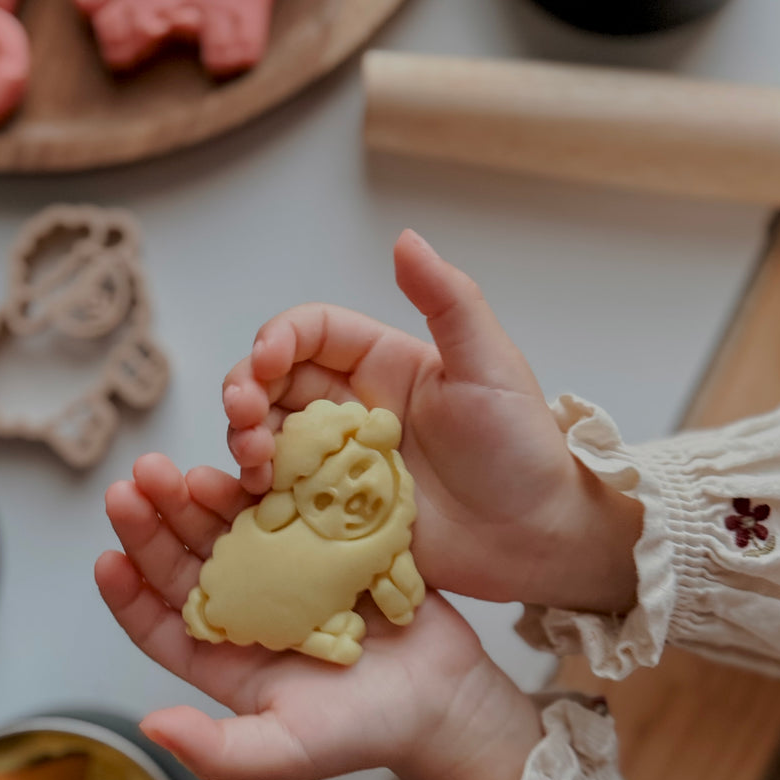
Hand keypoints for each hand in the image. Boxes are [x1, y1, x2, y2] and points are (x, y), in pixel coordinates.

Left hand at [95, 454, 542, 779]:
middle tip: (132, 485)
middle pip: (186, 562)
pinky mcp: (326, 541)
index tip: (108, 561)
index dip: (129, 594)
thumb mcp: (285, 750)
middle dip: (155, 525)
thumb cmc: (366, 732)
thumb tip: (150, 728)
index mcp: (224, 655)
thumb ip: (218, 749)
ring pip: (229, 526)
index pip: (160, 622)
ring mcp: (284, 570)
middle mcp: (246, 608)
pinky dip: (268, 485)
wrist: (448, 701)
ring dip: (201, 498)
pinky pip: (287, 505)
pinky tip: (249, 463)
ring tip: (178, 470)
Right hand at [223, 231, 640, 613]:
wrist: (535, 540)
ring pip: (267, 438)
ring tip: (253, 462)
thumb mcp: (490, 367)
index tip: (266, 362)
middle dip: (244, 392)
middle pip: (272, 384)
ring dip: (244, 440)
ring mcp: (340, 465)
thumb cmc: (521, 452)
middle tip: (243, 418)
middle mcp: (353, 410)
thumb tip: (405, 239)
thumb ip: (449, 300)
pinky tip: (258, 498)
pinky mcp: (334, 515)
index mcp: (382, 365)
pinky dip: (256, 493)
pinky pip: (281, 496)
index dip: (277, 339)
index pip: (310, 333)